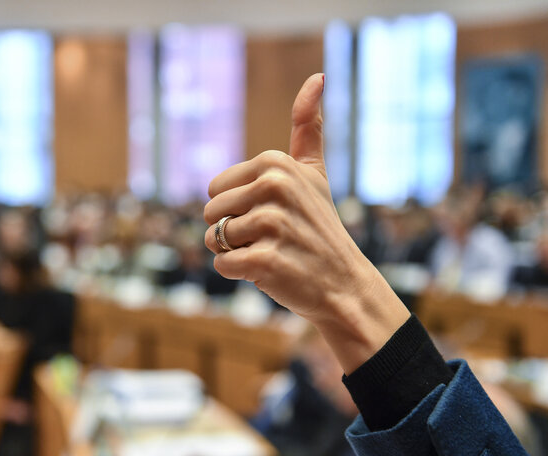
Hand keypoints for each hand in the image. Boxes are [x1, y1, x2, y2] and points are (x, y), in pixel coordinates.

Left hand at [204, 74, 408, 373]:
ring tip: (272, 252)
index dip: (237, 208)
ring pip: (214, 240)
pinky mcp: (266, 260)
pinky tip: (269, 271)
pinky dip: (238, 274)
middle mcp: (273, 188)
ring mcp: (271, 224)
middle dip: (233, 232)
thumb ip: (308, 128)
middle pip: (210, 214)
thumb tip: (317, 76)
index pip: (214, 189)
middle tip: (272, 238)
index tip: (272, 214)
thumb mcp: (314, 172)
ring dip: (236, 252)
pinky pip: (222, 265)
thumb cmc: (319, 226)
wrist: (343, 282)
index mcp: (275, 164)